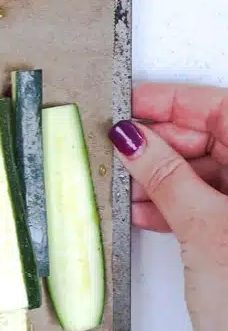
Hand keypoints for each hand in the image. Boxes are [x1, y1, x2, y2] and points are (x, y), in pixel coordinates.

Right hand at [112, 83, 227, 330]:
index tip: (125, 103)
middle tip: (113, 144)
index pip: (220, 109)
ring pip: (204, 172)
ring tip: (120, 181)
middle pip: (212, 138)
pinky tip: (141, 211)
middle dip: (160, 142)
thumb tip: (131, 136)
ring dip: (160, 175)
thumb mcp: (204, 229)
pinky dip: (172, 203)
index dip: (170, 102)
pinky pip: (204, 204)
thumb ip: (166, 175)